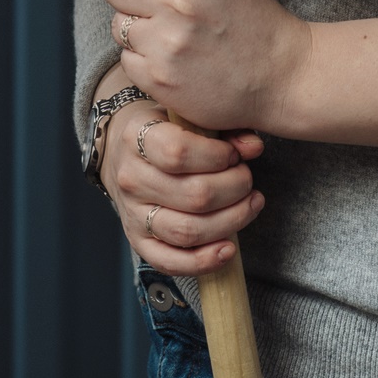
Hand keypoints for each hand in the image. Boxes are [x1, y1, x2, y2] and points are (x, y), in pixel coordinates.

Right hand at [97, 79, 265, 275]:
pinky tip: (228, 248)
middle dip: (234, 189)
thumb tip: (254, 147)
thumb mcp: (187, 115)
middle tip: (247, 180)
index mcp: (137, 137)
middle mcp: (131, 178)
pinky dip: (203, 261)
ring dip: (229, 222)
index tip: (234, 155)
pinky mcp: (137, 242)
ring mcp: (132, 214)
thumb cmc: (164, 129)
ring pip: (187, 231)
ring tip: (249, 205)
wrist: (122, 151)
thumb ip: (224, 128)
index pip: (179, 153)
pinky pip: (169, 262)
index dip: (217, 157)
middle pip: (193, 196)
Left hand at [104, 0, 312, 132]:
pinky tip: (173, 58)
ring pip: (117, 22)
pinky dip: (143, 59)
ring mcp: (167, 42)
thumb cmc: (249, 16)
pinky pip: (125, 58)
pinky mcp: (159, 78)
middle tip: (163, 4)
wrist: (281, 75)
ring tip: (173, 34)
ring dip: (138, 28)